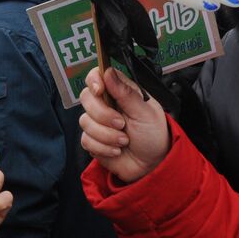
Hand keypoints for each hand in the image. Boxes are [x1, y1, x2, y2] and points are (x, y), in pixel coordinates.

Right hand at [79, 66, 169, 182]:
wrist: (152, 165)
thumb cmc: (154, 135)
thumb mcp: (145, 112)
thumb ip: (126, 92)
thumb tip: (108, 72)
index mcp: (120, 92)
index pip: (98, 75)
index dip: (94, 80)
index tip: (100, 91)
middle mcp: (106, 105)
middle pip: (86, 98)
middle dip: (103, 114)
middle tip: (121, 124)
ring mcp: (98, 123)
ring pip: (85, 121)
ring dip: (106, 135)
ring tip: (124, 141)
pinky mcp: (93, 141)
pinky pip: (86, 140)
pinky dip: (103, 147)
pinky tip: (117, 151)